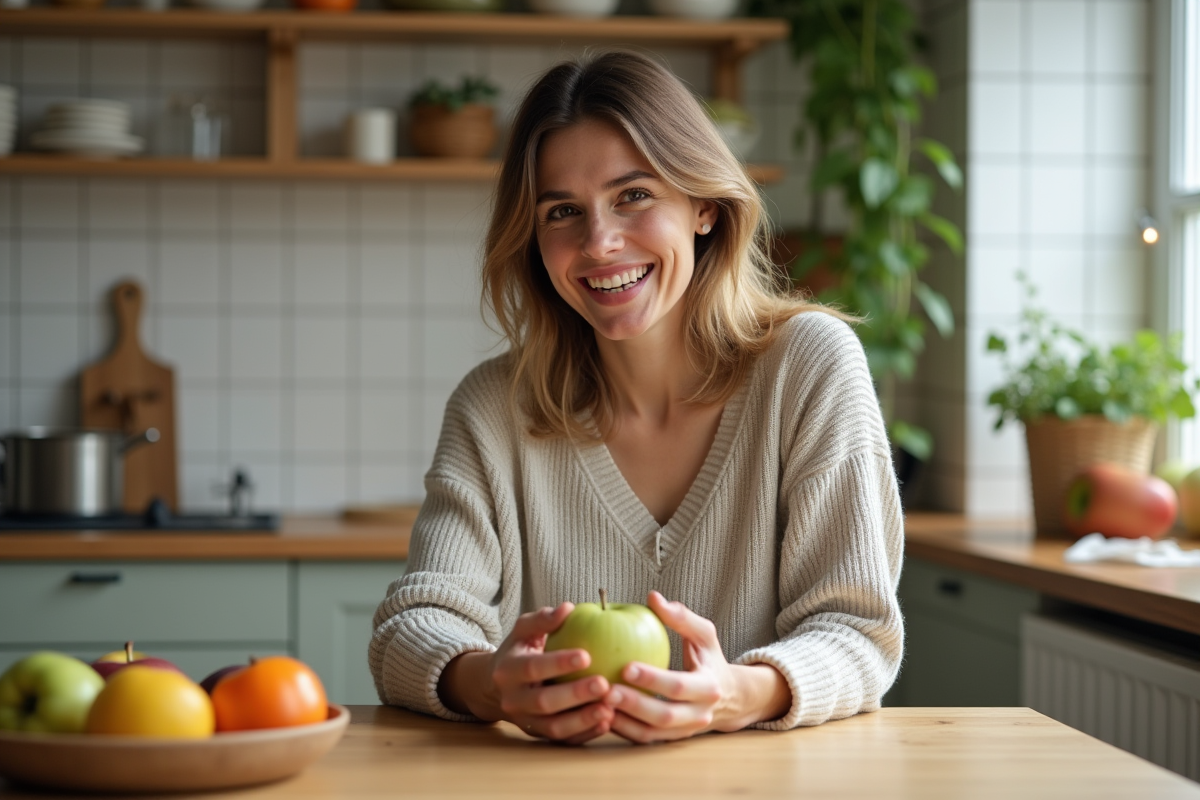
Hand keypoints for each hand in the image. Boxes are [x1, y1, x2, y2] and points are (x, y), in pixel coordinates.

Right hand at [449, 604, 615, 745]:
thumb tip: (568, 608)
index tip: (587, 655)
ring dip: (583, 720)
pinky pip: (563, 740)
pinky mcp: (539, 735)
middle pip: (543, 702)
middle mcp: (513, 700)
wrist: (496, 687)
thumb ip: (543, 619)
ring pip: (554, 727)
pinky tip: (606, 723)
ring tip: (610, 709)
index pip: (532, 667)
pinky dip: (585, 734)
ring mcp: (526, 721)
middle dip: (574, 695)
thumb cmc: (519, 650)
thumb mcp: (523, 630)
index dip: (558, 663)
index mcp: (508, 671)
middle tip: (604, 684)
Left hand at [603, 592, 789, 743]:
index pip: (679, 686)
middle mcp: (700, 714)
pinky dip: (623, 731)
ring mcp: (685, 731)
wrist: (729, 698)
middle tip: (605, 690)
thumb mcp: (704, 635)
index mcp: (709, 687)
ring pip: (652, 734)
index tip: (625, 666)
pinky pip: (645, 739)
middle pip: (665, 716)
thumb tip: (653, 597)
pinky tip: (602, 715)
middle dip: (634, 704)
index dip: (652, 679)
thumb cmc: (709, 658)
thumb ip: (681, 617)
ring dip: (624, 722)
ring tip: (598, 704)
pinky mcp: (671, 740)